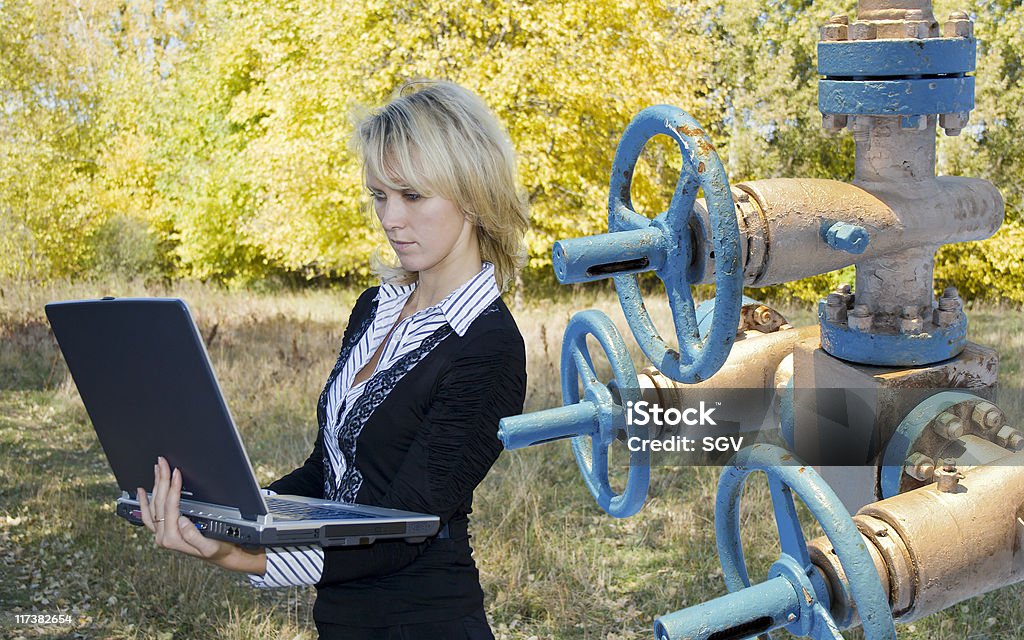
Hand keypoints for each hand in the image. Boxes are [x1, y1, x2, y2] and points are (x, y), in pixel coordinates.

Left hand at [137, 457, 265, 574]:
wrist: (220, 556)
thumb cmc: (218, 549)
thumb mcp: (210, 546)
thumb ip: (193, 535)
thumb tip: (181, 520)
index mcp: (173, 538)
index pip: (171, 506)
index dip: (173, 488)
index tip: (177, 473)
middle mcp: (163, 537)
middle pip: (159, 503)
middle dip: (162, 480)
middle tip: (163, 463)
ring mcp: (160, 534)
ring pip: (153, 506)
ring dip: (155, 486)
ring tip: (156, 470)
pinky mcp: (162, 531)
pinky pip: (148, 515)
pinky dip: (144, 502)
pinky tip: (142, 491)